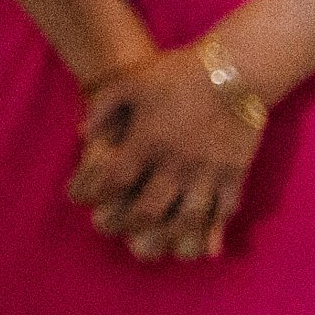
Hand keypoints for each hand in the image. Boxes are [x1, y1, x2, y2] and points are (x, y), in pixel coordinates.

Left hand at [69, 44, 262, 260]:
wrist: (234, 70)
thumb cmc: (176, 73)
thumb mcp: (129, 81)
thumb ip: (102, 108)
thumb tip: (82, 136)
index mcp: (148, 139)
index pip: (114, 179)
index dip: (92, 193)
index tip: (79, 200)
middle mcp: (177, 162)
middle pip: (147, 209)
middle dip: (123, 224)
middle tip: (106, 228)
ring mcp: (208, 172)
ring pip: (186, 219)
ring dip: (164, 237)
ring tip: (146, 245)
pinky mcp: (235, 175)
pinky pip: (223, 211)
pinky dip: (209, 231)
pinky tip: (197, 242)